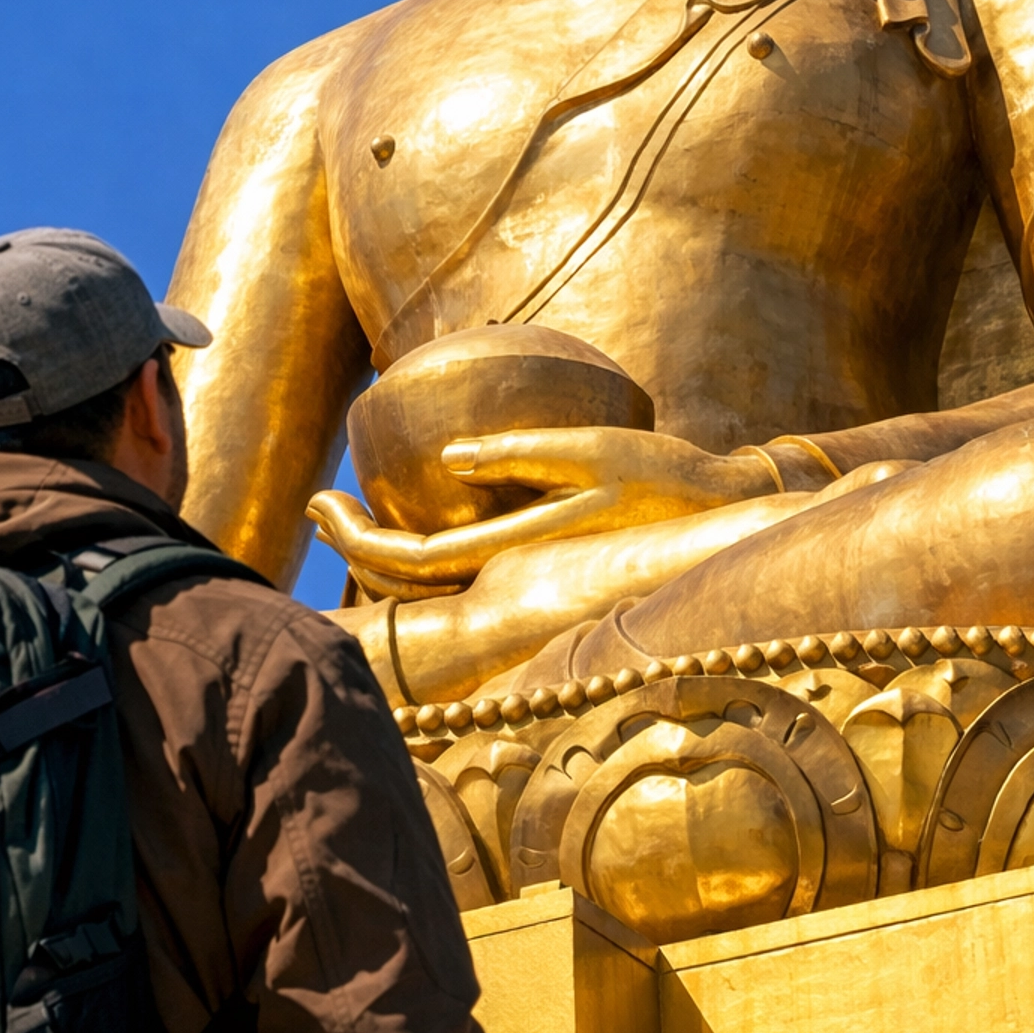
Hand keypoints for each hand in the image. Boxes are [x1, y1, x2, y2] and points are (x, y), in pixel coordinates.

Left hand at [309, 428, 771, 596]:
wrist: (720, 516)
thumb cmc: (664, 476)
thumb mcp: (596, 451)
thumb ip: (523, 455)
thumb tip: (448, 457)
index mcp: (518, 551)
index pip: (411, 558)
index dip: (356, 535)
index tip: (317, 499)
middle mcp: (512, 575)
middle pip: (408, 579)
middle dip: (354, 546)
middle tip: (313, 504)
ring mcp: (522, 574)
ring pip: (430, 580)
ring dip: (380, 551)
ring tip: (342, 509)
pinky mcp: (535, 563)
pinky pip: (459, 565)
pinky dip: (419, 551)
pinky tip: (405, 517)